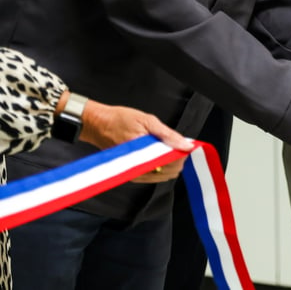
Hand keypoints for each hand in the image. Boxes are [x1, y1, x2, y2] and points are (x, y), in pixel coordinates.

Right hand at [69, 96, 192, 183]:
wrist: (98, 124)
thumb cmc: (120, 120)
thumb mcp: (148, 121)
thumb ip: (168, 135)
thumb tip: (186, 145)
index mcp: (143, 154)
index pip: (171, 163)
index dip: (181, 154)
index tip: (184, 145)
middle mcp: (138, 168)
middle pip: (169, 172)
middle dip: (177, 159)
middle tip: (176, 144)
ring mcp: (134, 173)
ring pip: (163, 176)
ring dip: (170, 163)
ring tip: (167, 147)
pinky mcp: (131, 174)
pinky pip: (153, 176)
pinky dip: (161, 167)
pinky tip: (160, 155)